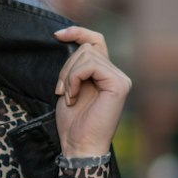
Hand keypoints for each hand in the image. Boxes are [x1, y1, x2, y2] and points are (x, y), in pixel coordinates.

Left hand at [53, 26, 131, 158]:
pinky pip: (91, 65)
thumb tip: (70, 40)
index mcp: (106, 74)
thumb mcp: (70, 87)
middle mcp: (117, 74)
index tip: (57, 35)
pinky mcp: (119, 84)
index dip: (78, 32)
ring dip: (69, 75)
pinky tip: (73, 96)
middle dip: (67, 67)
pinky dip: (75, 78)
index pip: (96, 41)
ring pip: (87, 54)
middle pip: (87, 47)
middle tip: (61, 91)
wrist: (79, 145)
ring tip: (68, 96)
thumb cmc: (73, 123)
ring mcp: (120, 79)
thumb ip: (75, 67)